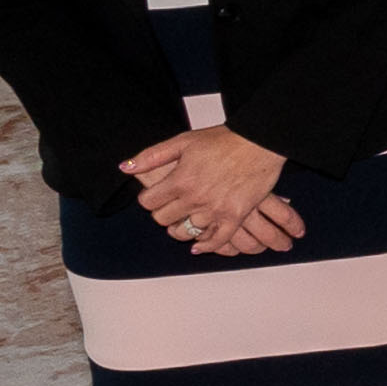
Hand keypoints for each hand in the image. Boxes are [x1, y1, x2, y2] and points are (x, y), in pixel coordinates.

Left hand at [120, 127, 290, 253]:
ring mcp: (215, 210)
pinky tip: (199, 245)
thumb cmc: (225, 140)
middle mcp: (195, 198)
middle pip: (163, 219)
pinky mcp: (235, 216)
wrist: (260, 142)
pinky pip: (217, 240)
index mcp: (179, 180)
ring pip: (186, 232)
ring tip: (184, 220)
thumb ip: (152, 156)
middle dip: (163, 213)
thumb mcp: (183, 141)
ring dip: (181, 229)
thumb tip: (126, 167)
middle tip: (170, 206)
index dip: (149, 199)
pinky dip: (207, 245)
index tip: (156, 196)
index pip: (148, 203)